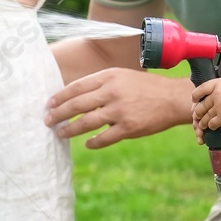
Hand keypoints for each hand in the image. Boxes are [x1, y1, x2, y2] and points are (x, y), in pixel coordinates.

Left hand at [45, 67, 188, 148]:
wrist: (173, 98)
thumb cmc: (146, 88)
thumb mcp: (122, 77)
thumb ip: (101, 84)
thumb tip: (76, 97)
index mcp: (109, 76)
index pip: (77, 87)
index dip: (60, 97)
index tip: (49, 104)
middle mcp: (112, 92)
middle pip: (77, 105)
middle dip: (58, 114)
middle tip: (47, 120)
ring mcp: (119, 111)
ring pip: (86, 123)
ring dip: (69, 130)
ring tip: (60, 134)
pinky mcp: (128, 128)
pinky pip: (104, 138)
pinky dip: (93, 143)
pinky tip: (87, 144)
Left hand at [191, 68, 220, 134]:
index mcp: (217, 83)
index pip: (199, 89)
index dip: (195, 96)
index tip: (194, 99)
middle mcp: (215, 95)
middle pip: (200, 105)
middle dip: (197, 111)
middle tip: (197, 114)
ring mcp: (219, 107)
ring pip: (205, 116)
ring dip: (202, 121)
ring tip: (203, 124)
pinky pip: (212, 124)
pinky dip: (211, 126)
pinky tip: (212, 127)